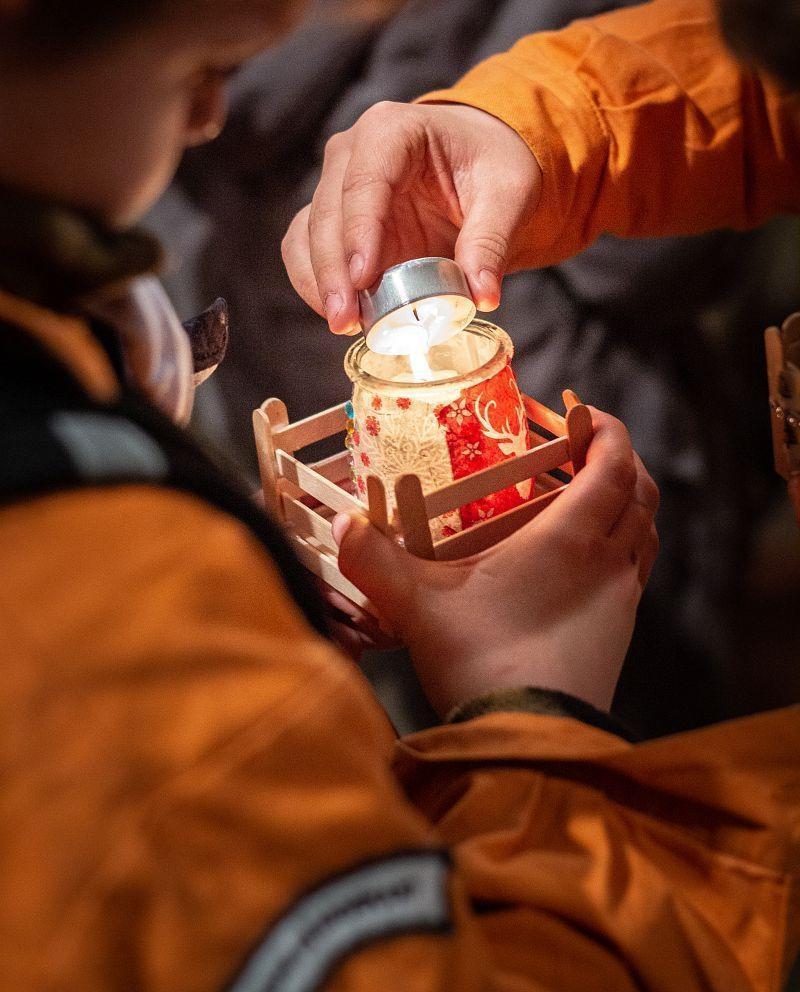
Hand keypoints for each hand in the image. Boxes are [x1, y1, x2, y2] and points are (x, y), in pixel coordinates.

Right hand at [281, 102, 541, 332]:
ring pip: (308, 234)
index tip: (363, 279)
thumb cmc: (490, 162)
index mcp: (393, 130)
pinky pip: (306, 250)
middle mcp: (352, 152)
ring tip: (344, 323)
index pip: (364, 181)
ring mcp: (336, 184)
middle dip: (333, 271)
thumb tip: (482, 296)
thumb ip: (492, 242)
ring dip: (319, 282)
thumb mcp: (508, 193)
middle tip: (347, 319)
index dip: (359, 232)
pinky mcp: (333, 218)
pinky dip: (316, 283)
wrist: (478, 158)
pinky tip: (341, 313)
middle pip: (328, 213)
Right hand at [330, 409, 658, 716]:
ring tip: (589, 495)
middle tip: (582, 446)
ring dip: (628, 502)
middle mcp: (609, 560)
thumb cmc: (481, 662)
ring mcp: (623, 599)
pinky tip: (585, 558)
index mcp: (572, 537)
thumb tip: (341, 523)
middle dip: (620, 458)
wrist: (529, 742)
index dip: (605, 429)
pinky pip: (638, 570)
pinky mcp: (622, 633)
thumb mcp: (417, 605)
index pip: (615, 463)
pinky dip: (624, 544)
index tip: (579, 412)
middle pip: (642, 491)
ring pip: (647, 531)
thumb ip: (375, 560)